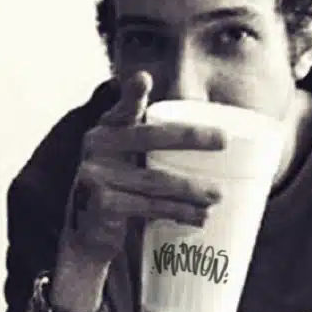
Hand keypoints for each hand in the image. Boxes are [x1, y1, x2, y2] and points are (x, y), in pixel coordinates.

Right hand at [60, 71, 225, 266]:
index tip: (144, 78)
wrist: (87, 233)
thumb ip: (151, 140)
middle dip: (190, 136)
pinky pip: (148, 207)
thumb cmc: (119, 188)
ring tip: (219, 195)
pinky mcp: (101, 205)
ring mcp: (95, 176)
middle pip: (148, 138)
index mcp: (106, 129)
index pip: (123, 108)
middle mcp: (96, 147)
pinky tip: (198, 218)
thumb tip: (218, 135)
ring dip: (192, 188)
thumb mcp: (125, 158)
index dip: (133, 93)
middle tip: (224, 140)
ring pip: (155, 180)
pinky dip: (179, 213)